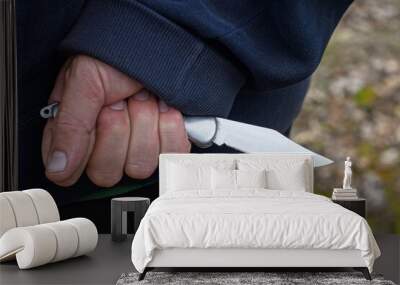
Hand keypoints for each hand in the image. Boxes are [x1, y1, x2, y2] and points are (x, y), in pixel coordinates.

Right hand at [42, 55, 190, 186]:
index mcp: (76, 133)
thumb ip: (69, 125)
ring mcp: (138, 147)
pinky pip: (171, 155)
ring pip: (140, 165)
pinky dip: (170, 126)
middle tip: (122, 102)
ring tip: (144, 98)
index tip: (97, 114)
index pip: (71, 171)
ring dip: (145, 124)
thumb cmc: (117, 56)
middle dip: (119, 130)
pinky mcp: (166, 145)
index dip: (86, 146)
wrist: (156, 46)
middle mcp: (105, 145)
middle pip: (107, 173)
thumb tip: (58, 169)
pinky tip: (164, 107)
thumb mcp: (84, 80)